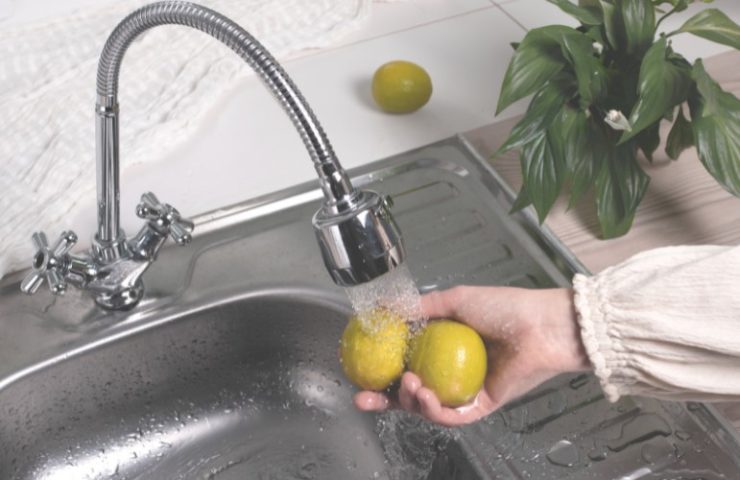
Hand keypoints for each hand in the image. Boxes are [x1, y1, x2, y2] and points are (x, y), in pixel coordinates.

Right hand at [353, 286, 589, 425]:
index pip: (405, 361)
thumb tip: (385, 308)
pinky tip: (426, 397)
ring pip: (428, 407)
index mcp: (444, 347)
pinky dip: (435, 411)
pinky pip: (453, 416)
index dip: (381, 369)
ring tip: (409, 385)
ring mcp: (466, 390)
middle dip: (384, 399)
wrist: (540, 325)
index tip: (358, 370)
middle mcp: (452, 370)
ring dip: (411, 401)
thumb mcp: (456, 300)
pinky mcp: (482, 406)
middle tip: (364, 397)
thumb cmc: (505, 307)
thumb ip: (420, 308)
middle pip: (410, 392)